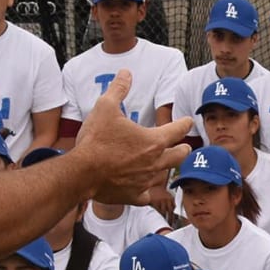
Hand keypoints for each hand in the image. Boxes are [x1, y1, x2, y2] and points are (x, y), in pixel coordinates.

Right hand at [74, 71, 191, 207]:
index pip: (177, 130)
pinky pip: (147, 195)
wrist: (81, 173)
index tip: (187, 121)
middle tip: (185, 147)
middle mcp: (155, 162)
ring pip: (163, 175)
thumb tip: (126, 73)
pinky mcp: (134, 196)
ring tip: (165, 166)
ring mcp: (145, 181)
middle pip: (179, 156)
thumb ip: (118, 89)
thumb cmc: (96, 140)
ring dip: (165, 169)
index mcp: (154, 141)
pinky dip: (147, 192)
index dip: (184, 123)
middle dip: (183, 149)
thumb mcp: (105, 107)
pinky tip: (145, 190)